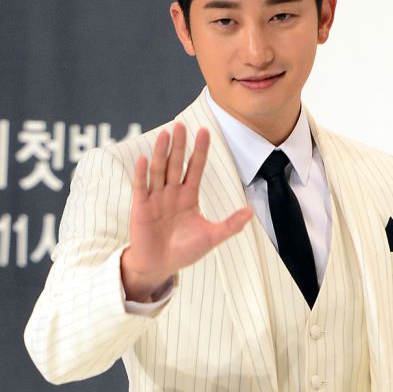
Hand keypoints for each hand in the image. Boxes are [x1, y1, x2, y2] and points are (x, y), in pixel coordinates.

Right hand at [120, 123, 251, 301]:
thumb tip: (251, 212)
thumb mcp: (212, 237)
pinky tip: (144, 158)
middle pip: (176, 164)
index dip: (200, 150)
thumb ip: (230, 225)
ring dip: (162, 152)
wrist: (159, 266)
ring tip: (165, 134)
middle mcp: (172, 193)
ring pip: (159, 170)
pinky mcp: (141, 209)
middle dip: (179, 145)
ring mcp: (156, 199)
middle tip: (181, 124)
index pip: (195, 167)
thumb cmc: (184, 251)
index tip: (205, 131)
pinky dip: (142, 173)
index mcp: (189, 196)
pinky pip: (142, 187)